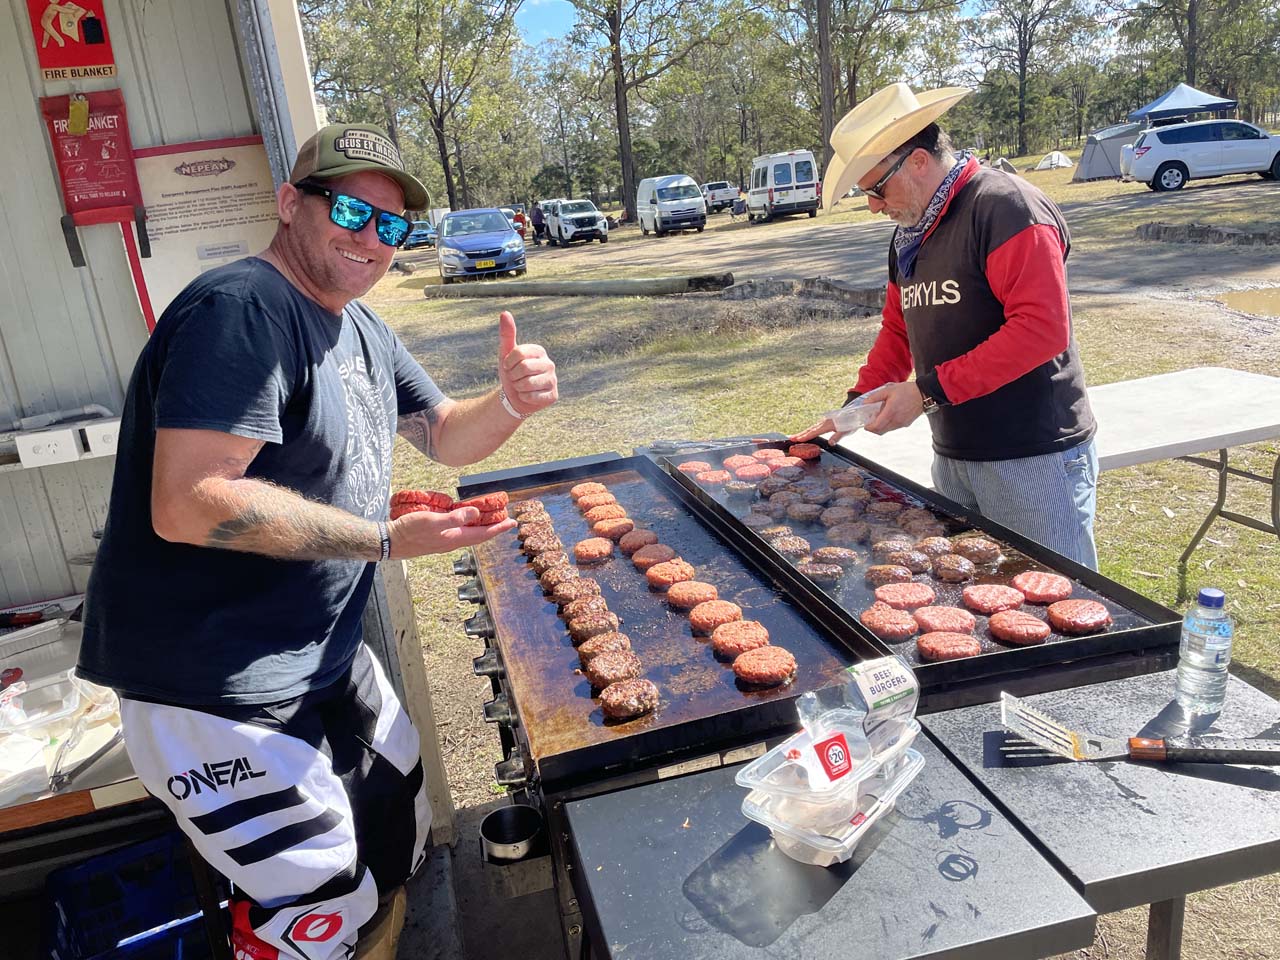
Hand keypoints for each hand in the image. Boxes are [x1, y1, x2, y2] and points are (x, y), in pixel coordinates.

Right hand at [387, 506, 517, 558]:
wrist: (390, 542)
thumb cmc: (410, 531)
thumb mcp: (433, 521)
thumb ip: (455, 518)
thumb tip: (476, 512)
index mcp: (454, 538)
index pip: (483, 534)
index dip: (499, 528)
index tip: (512, 523)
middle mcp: (452, 541)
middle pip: (479, 535)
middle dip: (494, 527)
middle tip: (506, 520)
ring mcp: (444, 540)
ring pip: (469, 533)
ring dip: (481, 526)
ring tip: (490, 518)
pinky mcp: (437, 537)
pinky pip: (458, 531)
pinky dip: (467, 524)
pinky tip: (464, 518)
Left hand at [498, 311, 557, 416]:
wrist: (514, 397)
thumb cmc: (511, 372)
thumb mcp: (506, 353)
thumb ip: (507, 334)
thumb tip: (505, 313)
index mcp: (539, 351)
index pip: (519, 353)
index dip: (508, 363)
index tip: (508, 367)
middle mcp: (550, 364)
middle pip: (524, 368)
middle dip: (513, 376)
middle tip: (515, 378)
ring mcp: (553, 380)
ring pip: (528, 384)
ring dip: (518, 388)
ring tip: (521, 387)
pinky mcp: (553, 395)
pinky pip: (533, 397)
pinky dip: (525, 398)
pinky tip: (528, 396)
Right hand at [789, 416, 853, 444]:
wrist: (855, 412)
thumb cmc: (851, 422)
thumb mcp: (847, 431)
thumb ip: (837, 437)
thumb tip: (830, 443)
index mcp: (828, 425)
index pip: (814, 432)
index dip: (805, 437)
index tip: (797, 439)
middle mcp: (824, 422)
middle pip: (810, 429)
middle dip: (800, 434)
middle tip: (791, 438)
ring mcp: (824, 421)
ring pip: (812, 428)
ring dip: (804, 433)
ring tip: (796, 437)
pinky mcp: (826, 422)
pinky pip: (815, 427)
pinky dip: (809, 430)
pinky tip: (807, 433)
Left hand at [862, 381, 924, 434]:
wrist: (923, 394)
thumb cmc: (907, 391)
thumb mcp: (888, 390)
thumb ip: (875, 397)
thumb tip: (865, 403)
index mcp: (890, 412)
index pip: (876, 427)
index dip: (869, 427)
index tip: (865, 424)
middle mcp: (896, 421)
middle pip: (880, 431)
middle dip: (873, 428)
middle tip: (870, 421)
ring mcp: (901, 424)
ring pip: (887, 430)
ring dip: (881, 426)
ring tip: (880, 416)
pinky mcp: (906, 424)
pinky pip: (893, 428)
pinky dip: (888, 425)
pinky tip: (889, 415)